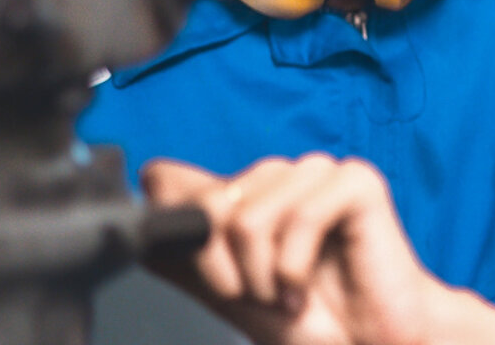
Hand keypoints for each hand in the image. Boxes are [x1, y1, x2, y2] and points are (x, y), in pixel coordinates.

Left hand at [140, 153, 446, 344]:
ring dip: (264, 275)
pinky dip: (296, 268)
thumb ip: (183, 252)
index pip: (168, 177)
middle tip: (261, 295)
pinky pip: (300, 217)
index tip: (211, 278)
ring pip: (249, 216)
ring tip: (288, 294)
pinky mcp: (355, 181)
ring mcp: (316, 172)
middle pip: (207, 205)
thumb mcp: (225, 291)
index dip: (175, 229)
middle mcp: (275, 175)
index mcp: (243, 193)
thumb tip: (139, 223)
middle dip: (227, 269)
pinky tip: (306, 286)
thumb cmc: (310, 322)